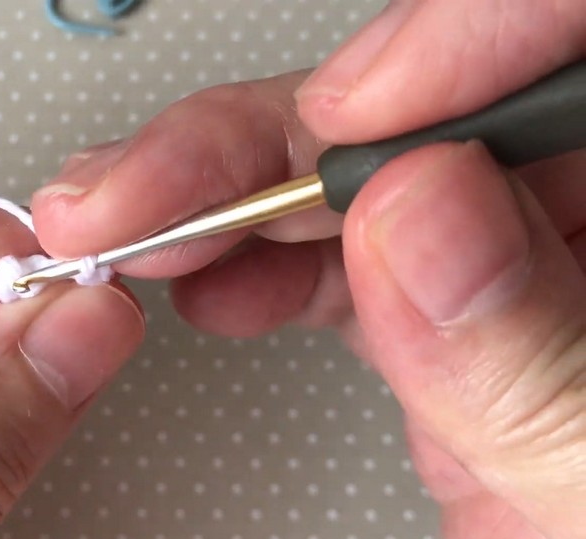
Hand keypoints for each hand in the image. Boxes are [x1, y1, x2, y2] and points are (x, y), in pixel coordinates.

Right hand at [29, 31, 585, 538]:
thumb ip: (537, 363)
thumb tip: (421, 208)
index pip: (578, 45)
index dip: (465, 36)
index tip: (349, 112)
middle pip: (432, 105)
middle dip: (274, 134)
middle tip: (157, 183)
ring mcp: (511, 267)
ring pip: (357, 169)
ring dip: (228, 190)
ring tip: (136, 223)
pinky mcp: (445, 319)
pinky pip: (337, 248)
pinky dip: (250, 256)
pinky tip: (202, 277)